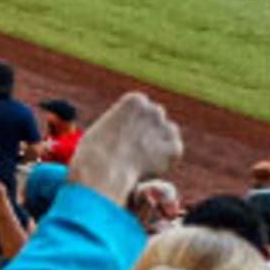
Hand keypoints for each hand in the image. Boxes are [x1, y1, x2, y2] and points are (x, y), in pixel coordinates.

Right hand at [66, 93, 182, 210]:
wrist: (104, 169)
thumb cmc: (95, 150)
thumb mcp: (104, 126)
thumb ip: (121, 123)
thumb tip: (129, 132)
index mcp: (135, 100)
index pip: (141, 106)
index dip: (134, 121)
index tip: (126, 134)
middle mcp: (153, 110)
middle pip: (156, 117)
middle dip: (149, 129)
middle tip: (137, 147)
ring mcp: (165, 128)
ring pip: (169, 133)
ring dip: (160, 142)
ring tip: (141, 158)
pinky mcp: (173, 148)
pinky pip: (174, 152)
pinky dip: (166, 159)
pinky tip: (149, 165)